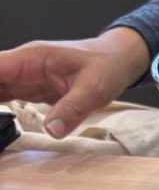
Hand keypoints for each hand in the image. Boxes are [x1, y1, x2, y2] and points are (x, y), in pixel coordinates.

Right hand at [0, 27, 149, 138]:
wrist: (117, 61)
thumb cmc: (106, 67)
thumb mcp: (93, 90)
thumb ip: (71, 110)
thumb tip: (50, 131)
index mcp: (32, 58)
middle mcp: (23, 67)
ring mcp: (26, 78)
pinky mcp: (32, 90)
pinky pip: (7, 99)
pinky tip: (0, 125)